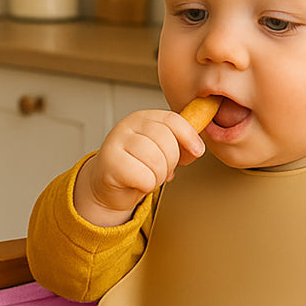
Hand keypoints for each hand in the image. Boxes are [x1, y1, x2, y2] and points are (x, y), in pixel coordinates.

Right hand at [73, 109, 204, 225]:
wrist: (108, 187)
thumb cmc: (137, 168)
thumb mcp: (161, 151)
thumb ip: (179, 145)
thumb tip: (196, 148)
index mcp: (143, 118)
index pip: (172, 119)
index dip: (189, 136)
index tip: (197, 151)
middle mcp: (128, 126)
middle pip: (166, 140)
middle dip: (171, 162)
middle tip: (161, 169)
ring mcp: (116, 142)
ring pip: (156, 160)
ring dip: (158, 176)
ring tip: (148, 176)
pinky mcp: (110, 163)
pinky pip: (144, 177)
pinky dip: (146, 185)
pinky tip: (137, 182)